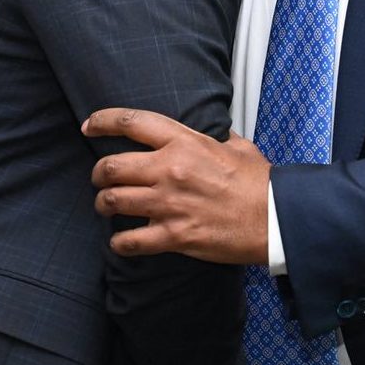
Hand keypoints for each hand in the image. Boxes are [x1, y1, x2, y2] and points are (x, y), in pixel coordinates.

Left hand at [84, 108, 268, 263]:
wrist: (275, 217)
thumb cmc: (259, 183)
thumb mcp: (238, 146)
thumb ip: (216, 136)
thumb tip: (213, 131)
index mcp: (184, 142)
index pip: (131, 122)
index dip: (102, 121)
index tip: (89, 126)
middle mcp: (169, 170)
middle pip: (110, 166)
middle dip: (98, 173)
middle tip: (100, 179)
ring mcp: (169, 204)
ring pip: (112, 201)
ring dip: (104, 205)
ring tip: (107, 207)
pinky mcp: (174, 235)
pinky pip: (130, 241)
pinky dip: (120, 243)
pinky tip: (121, 242)